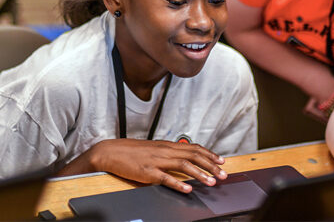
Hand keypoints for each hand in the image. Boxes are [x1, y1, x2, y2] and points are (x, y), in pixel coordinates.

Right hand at [83, 139, 227, 192]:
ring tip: (211, 182)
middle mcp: (164, 151)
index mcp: (167, 145)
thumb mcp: (153, 149)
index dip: (209, 154)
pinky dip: (178, 183)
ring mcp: (156, 161)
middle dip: (210, 165)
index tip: (221, 161)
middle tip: (223, 174)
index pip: (193, 148)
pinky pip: (165, 178)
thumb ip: (168, 153)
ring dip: (200, 174)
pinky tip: (187, 189)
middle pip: (193, 156)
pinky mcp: (147, 172)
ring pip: (184, 166)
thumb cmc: (131, 152)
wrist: (110, 152)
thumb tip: (184, 159)